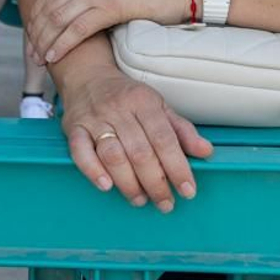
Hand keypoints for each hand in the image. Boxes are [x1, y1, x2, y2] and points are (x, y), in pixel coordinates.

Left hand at [27, 0, 184, 64]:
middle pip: (49, 6)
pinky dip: (62, 44)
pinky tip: (54, 56)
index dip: (36, 16)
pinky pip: (77, 28)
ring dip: (44, 41)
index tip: (31, 36)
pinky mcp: (110, 5)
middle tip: (30, 54)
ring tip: (39, 59)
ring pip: (58, 18)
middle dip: (35, 32)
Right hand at [59, 65, 211, 211]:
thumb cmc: (127, 96)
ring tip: (140, 199)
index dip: (177, 167)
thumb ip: (181, 130)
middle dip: (156, 183)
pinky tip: (106, 186)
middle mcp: (119, 109)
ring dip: (128, 183)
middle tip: (165, 203)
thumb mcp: (158, 106)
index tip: (188, 190)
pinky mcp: (73, 128)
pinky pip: (81, 151)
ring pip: (113, 155)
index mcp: (144, 102)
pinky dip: (93, 171)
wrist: (87, 75)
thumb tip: (205, 151)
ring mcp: (95, 119)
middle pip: (140, 152)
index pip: (164, 139)